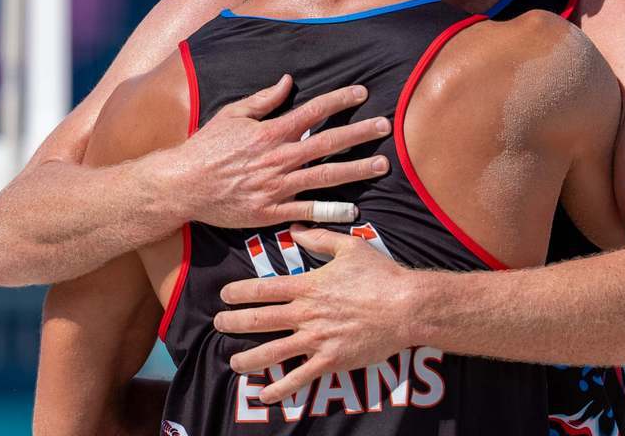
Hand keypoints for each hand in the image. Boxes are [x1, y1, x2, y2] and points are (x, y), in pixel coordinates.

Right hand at [167, 77, 391, 226]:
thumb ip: (263, 100)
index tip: (363, 94)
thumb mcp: (232, 115)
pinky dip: (330, 211)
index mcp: (270, 132)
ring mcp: (277, 187)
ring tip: (382, 165)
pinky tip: (354, 210)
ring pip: (325, 177)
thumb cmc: (206, 147)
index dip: (339, 100)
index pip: (313, 112)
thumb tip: (288, 81)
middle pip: (327, 143)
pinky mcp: (271, 212)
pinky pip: (307, 212)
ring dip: (356, 170)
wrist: (182, 185)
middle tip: (386, 127)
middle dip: (359, 133)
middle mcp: (279, 158)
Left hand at [213, 226, 418, 403]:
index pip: (262, 289)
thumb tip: (296, 229)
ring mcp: (316, 339)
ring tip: (234, 362)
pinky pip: (298, 378)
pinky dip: (279, 389)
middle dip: (232, 324)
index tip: (224, 296)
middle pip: (258, 321)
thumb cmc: (381, 274)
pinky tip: (264, 395)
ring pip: (271, 353)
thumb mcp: (350, 247)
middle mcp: (306, 313)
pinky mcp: (330, 361)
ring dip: (247, 359)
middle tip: (218, 325)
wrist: (406, 306)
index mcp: (308, 286)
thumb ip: (319, 238)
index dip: (238, 293)